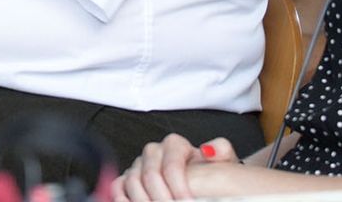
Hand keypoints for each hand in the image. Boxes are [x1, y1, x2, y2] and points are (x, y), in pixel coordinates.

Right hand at [115, 135, 238, 201]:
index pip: (171, 166)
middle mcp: (153, 152)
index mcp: (175, 145)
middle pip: (150, 175)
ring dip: (143, 200)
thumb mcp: (223, 162)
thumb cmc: (210, 174)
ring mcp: (139, 165)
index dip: (179, 188)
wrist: (202, 181)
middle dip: (162, 198)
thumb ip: (221, 150)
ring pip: (133, 181)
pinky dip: (123, 198)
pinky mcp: (128, 178)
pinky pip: (118, 185)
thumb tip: (209, 149)